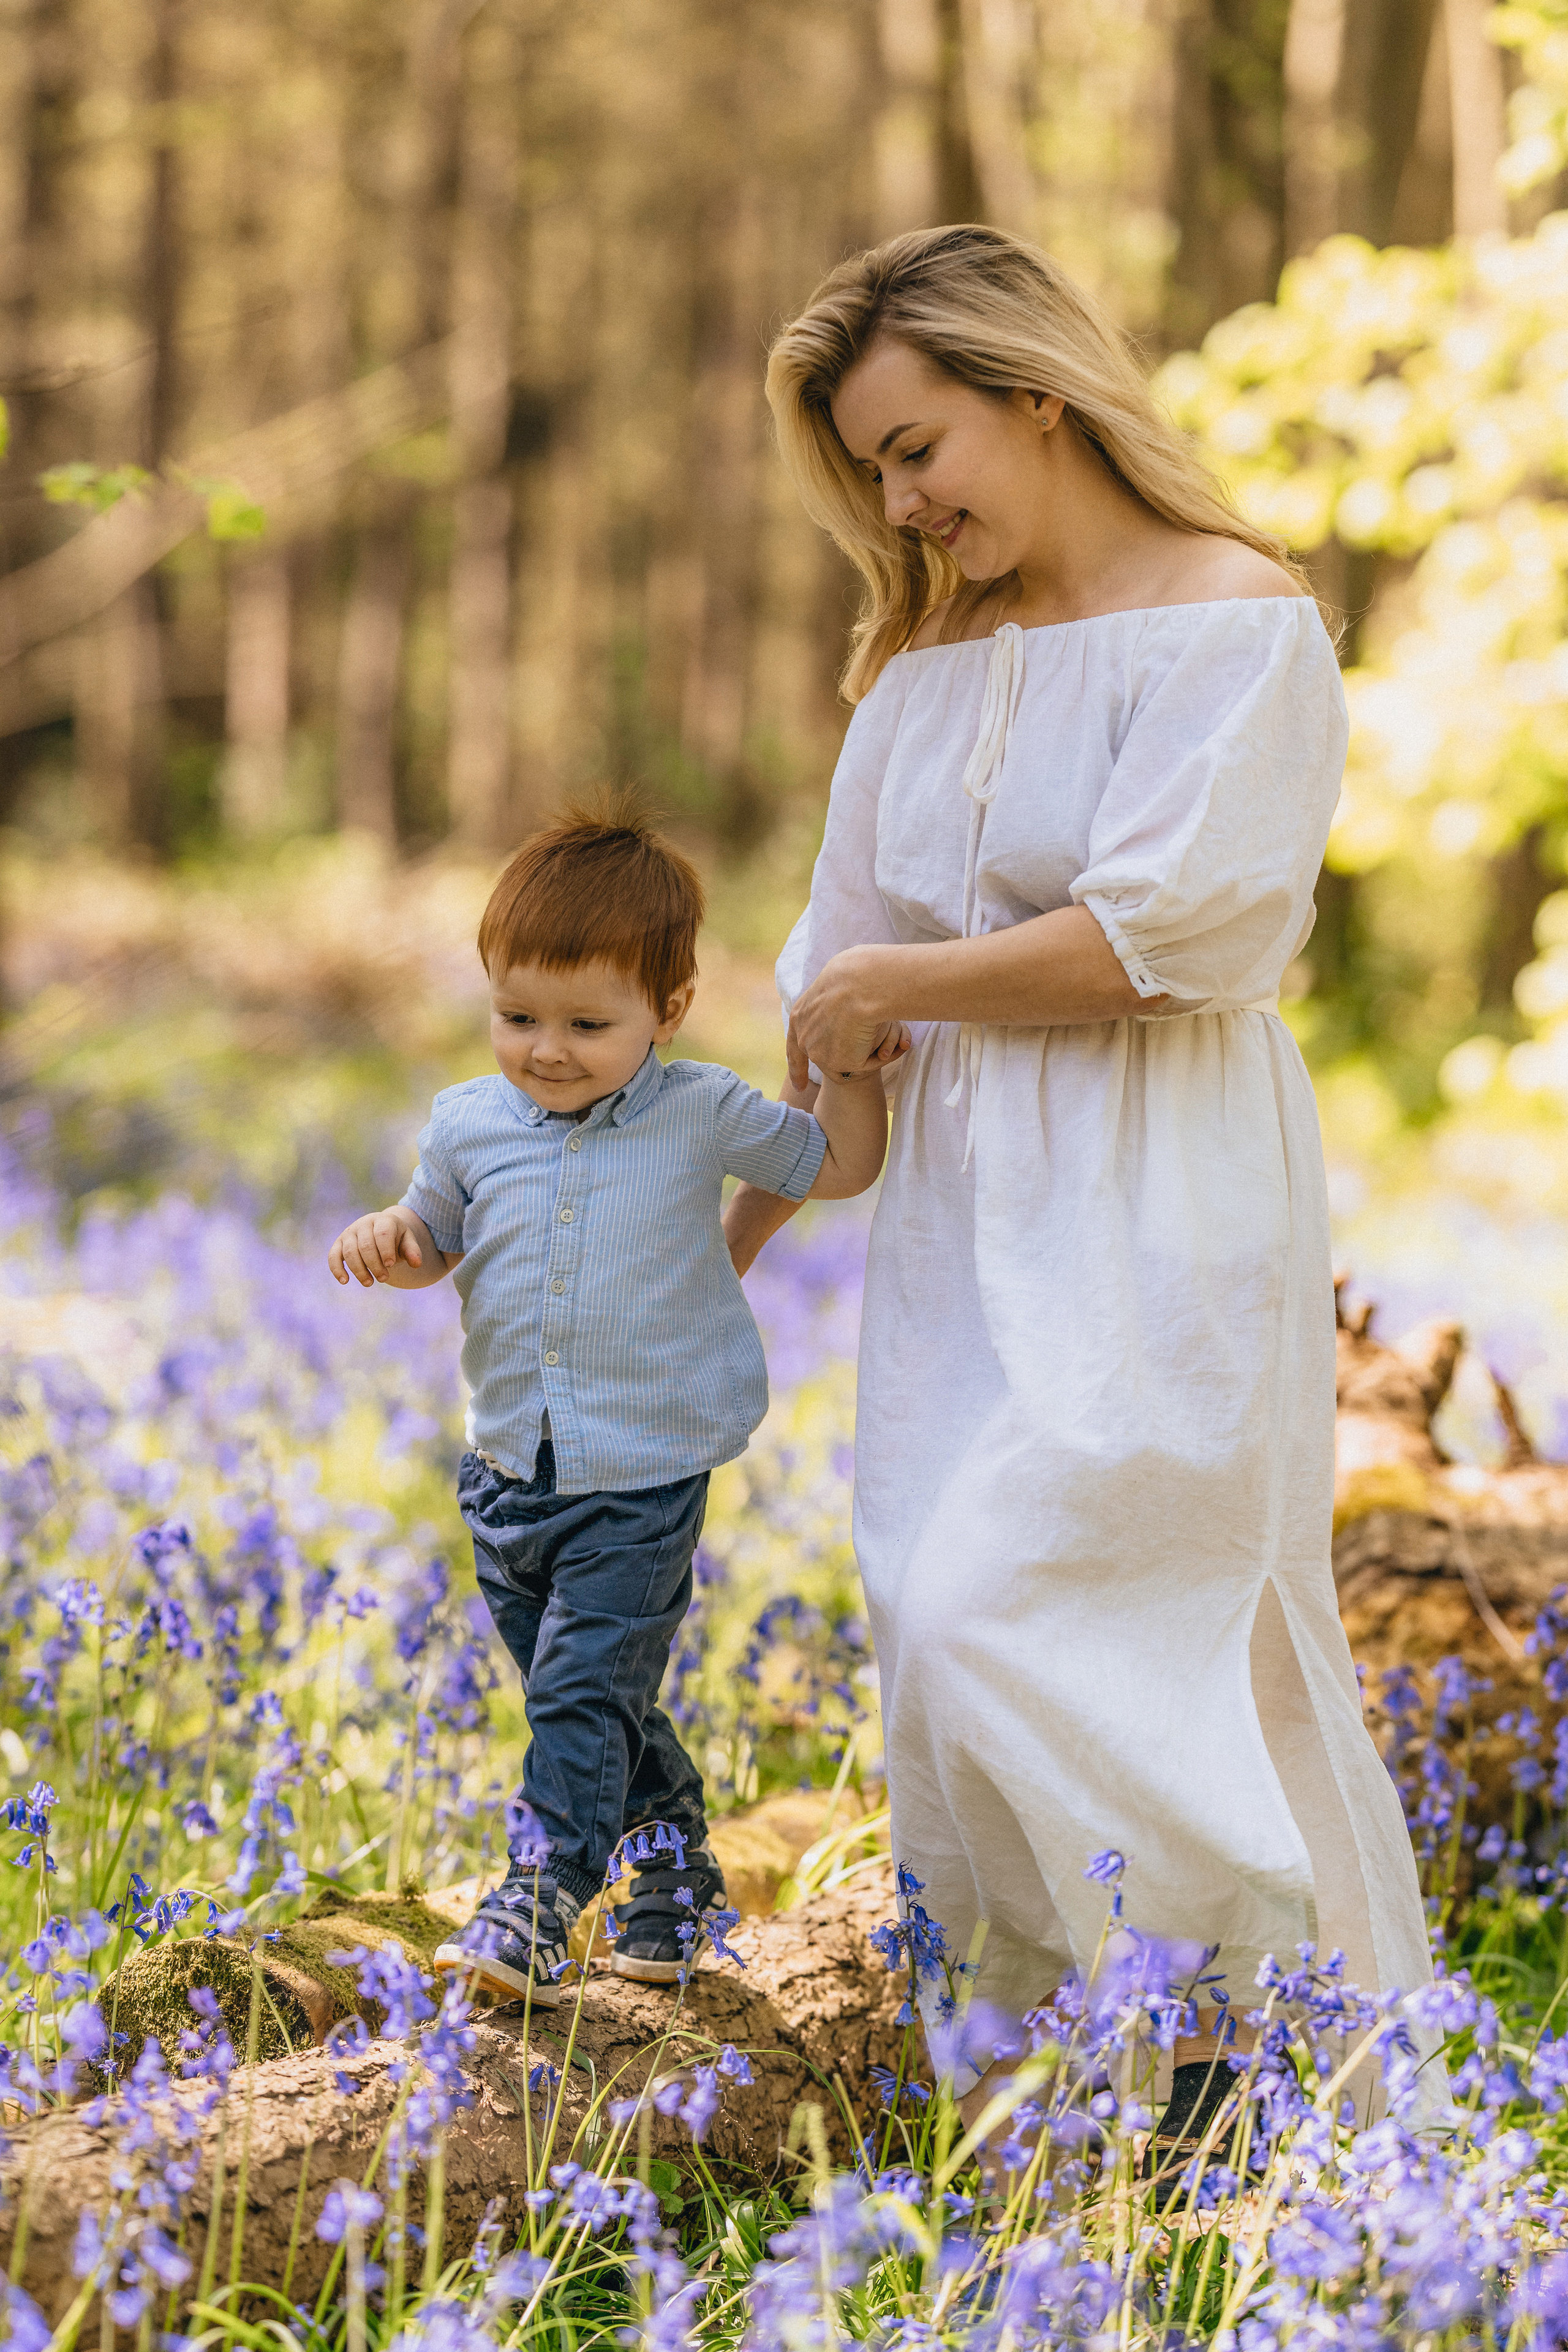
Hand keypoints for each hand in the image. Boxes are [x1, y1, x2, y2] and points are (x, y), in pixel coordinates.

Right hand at [329, 1209, 423, 1286]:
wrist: (380, 1231)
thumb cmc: (396, 1238)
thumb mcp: (407, 1241)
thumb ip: (412, 1251)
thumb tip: (417, 1264)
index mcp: (383, 1220)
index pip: (382, 1234)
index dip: (386, 1250)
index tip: (391, 1265)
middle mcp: (363, 1224)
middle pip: (366, 1245)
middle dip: (374, 1264)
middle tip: (384, 1279)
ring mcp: (349, 1233)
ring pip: (350, 1252)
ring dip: (359, 1270)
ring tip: (369, 1283)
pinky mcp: (339, 1243)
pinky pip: (333, 1256)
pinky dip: (336, 1269)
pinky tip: (344, 1281)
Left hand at [788, 948, 910, 1087]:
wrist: (859, 985)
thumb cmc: (855, 976)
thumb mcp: (837, 986)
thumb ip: (836, 1004)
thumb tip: (847, 1012)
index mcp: (799, 1016)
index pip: (794, 1048)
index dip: (797, 1068)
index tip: (798, 1087)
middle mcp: (804, 1038)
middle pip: (822, 1057)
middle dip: (841, 1058)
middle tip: (871, 1052)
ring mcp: (819, 1053)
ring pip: (849, 1060)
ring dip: (869, 1049)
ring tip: (881, 1026)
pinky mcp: (838, 1064)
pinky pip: (866, 1064)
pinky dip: (879, 1055)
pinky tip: (884, 1036)